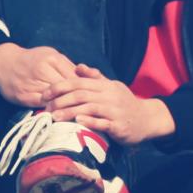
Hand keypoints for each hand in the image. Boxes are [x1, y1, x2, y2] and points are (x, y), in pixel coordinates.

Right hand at [0, 42, 86, 109]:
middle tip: (88, 108)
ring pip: (55, 99)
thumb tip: (88, 77)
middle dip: (77, 99)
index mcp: (52, 59)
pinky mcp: (24, 96)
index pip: (74, 77)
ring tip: (78, 114)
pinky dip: (52, 110)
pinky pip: (42, 106)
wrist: (4, 63)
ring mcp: (32, 85)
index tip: (93, 97)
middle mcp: (42, 71)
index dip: (85, 89)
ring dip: (66, 107)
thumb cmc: (32, 59)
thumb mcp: (51, 55)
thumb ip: (68, 66)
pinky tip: (61, 114)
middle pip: (66, 89)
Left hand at [45, 68, 174, 142]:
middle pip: (81, 94)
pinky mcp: (119, 126)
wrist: (148, 119)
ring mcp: (115, 111)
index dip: (59, 87)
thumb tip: (78, 66)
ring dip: (70, 112)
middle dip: (60, 100)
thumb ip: (95, 77)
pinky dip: (90, 121)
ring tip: (54, 117)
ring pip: (89, 108)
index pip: (78, 82)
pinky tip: (78, 121)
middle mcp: (110, 96)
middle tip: (45, 108)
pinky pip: (103, 123)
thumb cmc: (126, 103)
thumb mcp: (112, 87)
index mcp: (106, 85)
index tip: (44, 94)